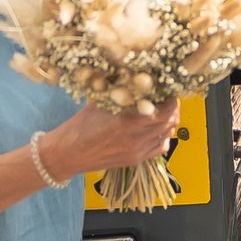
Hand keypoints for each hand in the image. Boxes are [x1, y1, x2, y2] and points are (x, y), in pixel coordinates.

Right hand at [42, 99, 180, 185]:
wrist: (68, 153)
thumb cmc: (80, 125)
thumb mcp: (101, 102)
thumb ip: (123, 93)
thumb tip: (140, 80)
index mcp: (128, 122)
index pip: (165, 110)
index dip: (171, 99)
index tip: (168, 90)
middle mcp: (136, 139)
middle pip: (169, 122)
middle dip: (172, 109)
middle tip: (167, 99)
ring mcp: (137, 151)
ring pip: (166, 135)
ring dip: (168, 122)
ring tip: (161, 112)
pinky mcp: (135, 160)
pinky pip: (159, 148)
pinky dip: (162, 137)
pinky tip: (154, 129)